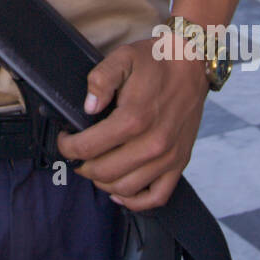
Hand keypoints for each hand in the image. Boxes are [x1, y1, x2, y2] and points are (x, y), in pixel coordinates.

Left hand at [55, 37, 209, 210]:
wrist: (194, 64)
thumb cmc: (156, 61)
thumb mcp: (123, 58)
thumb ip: (101, 79)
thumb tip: (88, 107)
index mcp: (134, 118)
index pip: (87, 147)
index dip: (67, 147)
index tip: (64, 140)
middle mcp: (152, 143)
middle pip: (103, 172)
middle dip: (82, 166)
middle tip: (77, 154)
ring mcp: (168, 156)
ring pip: (125, 188)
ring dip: (103, 183)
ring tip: (95, 167)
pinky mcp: (180, 162)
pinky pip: (157, 196)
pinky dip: (135, 201)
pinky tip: (121, 191)